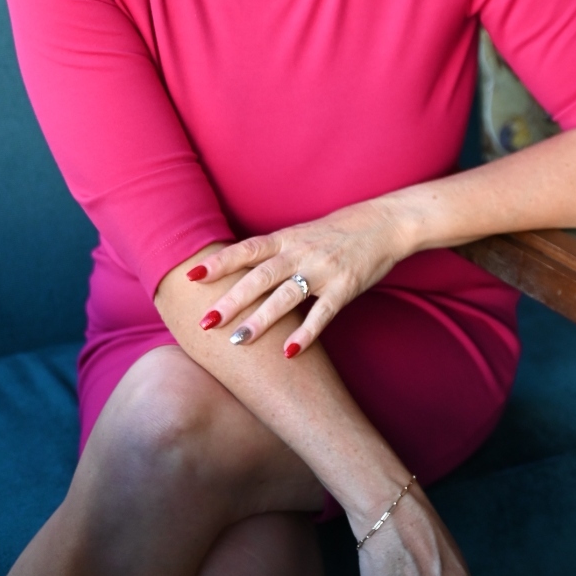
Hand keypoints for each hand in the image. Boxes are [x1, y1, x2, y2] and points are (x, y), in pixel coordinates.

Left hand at [186, 197, 409, 355]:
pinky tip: (289, 352)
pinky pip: (323, 313)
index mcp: (286, 238)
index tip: (191, 276)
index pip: (246, 249)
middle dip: (231, 300)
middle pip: (259, 277)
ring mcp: (323, 270)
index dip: (219, 262)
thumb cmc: (336, 232)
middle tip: (205, 321)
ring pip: (286, 296)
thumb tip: (234, 271)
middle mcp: (300, 252)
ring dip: (261, 319)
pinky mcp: (345, 287)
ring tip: (238, 341)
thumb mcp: (300, 235)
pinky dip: (306, 333)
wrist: (383, 223)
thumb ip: (271, 253)